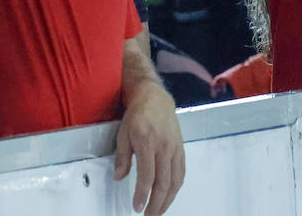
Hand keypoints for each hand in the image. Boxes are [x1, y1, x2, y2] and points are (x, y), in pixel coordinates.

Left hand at [114, 82, 184, 214]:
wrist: (154, 98)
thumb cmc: (138, 114)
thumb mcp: (123, 134)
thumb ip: (122, 158)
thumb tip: (120, 177)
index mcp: (147, 142)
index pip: (147, 176)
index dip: (142, 195)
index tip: (137, 207)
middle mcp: (164, 146)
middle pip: (164, 182)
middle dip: (156, 204)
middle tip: (148, 215)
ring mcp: (175, 148)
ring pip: (175, 180)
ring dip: (168, 199)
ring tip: (159, 210)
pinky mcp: (180, 148)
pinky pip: (181, 172)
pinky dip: (176, 187)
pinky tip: (170, 195)